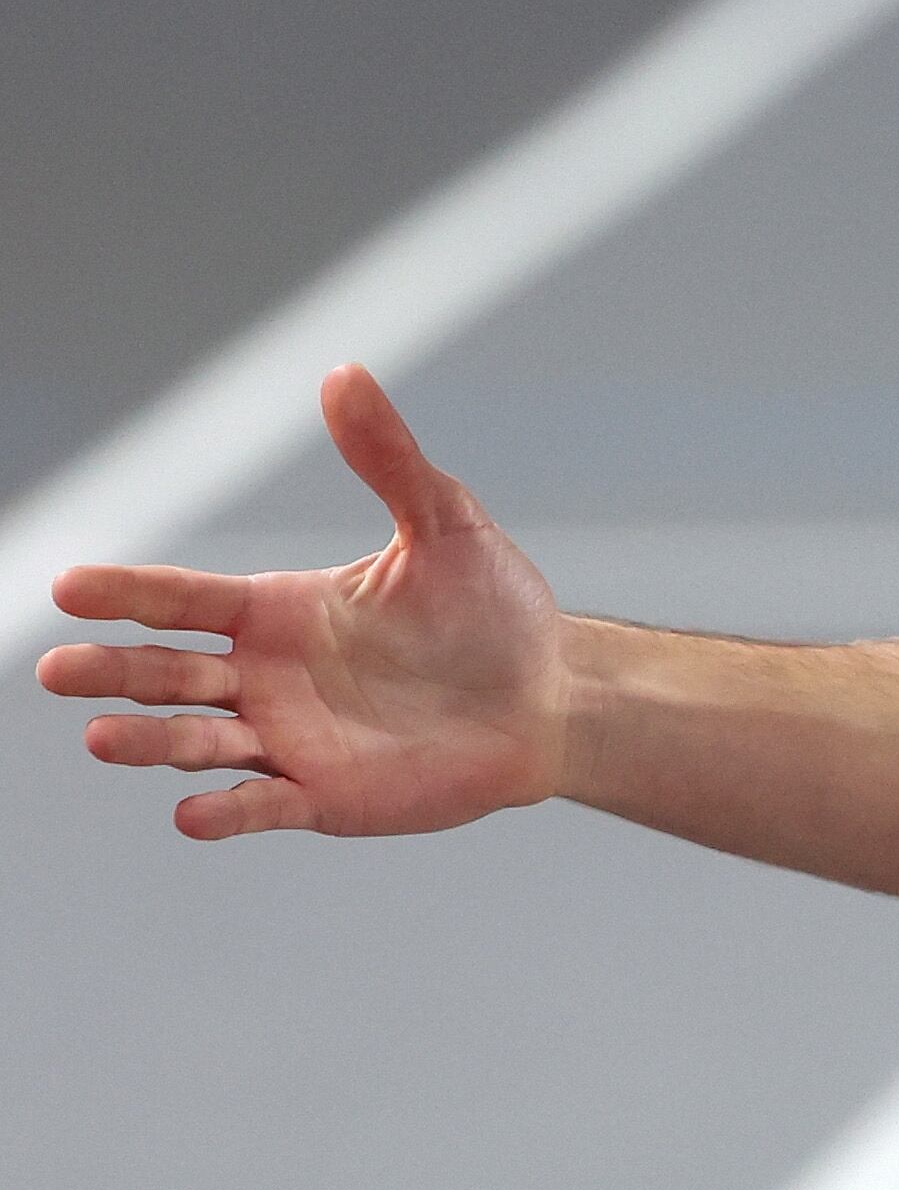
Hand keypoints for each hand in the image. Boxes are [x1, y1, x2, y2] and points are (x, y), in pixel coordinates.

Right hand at [37, 367, 570, 840]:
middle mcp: (267, 677)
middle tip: (58, 670)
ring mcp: (289, 739)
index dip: (126, 594)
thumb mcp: (444, 523)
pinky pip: (264, 806)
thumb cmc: (492, 607)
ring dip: (150, 742)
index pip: (181, 601)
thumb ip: (387, 458)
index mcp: (278, 612)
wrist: (549, 692)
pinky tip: (191, 815)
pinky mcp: (327, 795)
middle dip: (113, 672)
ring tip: (102, 738)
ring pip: (197, 742)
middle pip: (168, 674)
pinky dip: (227, 812)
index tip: (68, 587)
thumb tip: (344, 374)